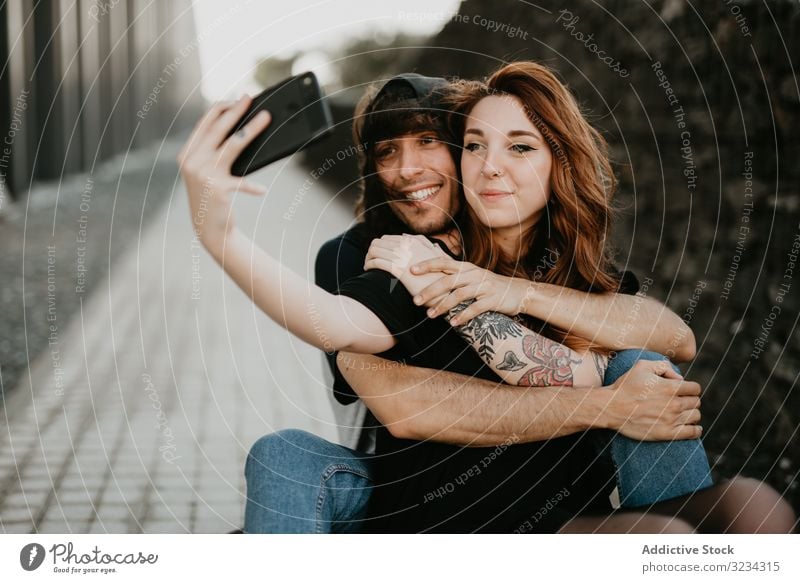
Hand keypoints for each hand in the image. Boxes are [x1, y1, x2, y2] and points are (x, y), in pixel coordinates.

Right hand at [177, 95, 270, 252]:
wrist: (209, 231)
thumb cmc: (215, 198)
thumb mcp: (211, 173)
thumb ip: (218, 153)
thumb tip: (243, 130)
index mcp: (187, 154)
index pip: (205, 123)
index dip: (222, 108)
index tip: (238, 99)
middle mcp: (192, 161)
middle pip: (219, 129)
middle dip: (236, 111)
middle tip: (250, 98)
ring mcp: (203, 174)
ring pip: (233, 146)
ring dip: (252, 130)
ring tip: (267, 118)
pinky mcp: (218, 189)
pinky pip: (242, 182)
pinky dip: (253, 187)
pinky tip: (262, 190)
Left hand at [364, 234, 447, 296]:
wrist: (444, 289)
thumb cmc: (439, 275)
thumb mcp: (436, 255)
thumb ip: (426, 246)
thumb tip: (419, 240)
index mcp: (413, 242)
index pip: (387, 238)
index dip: (380, 247)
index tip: (378, 256)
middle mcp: (406, 246)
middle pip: (378, 243)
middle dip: (371, 252)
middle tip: (369, 262)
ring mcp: (402, 257)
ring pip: (374, 251)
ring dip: (368, 258)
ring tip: (368, 267)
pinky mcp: (398, 269)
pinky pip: (377, 263)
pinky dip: (369, 265)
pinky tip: (369, 271)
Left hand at [409, 255, 528, 323]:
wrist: (518, 292)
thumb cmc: (490, 285)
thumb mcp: (474, 275)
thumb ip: (456, 275)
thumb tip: (432, 277)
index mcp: (467, 267)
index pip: (444, 263)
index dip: (427, 265)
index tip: (412, 270)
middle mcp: (474, 274)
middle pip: (448, 281)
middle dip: (430, 291)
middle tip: (416, 301)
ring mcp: (484, 287)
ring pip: (459, 295)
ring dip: (443, 306)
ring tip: (430, 315)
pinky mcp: (492, 300)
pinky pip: (475, 308)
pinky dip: (463, 316)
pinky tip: (454, 323)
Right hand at [605, 360, 702, 440]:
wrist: (611, 408)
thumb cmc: (625, 386)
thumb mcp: (641, 366)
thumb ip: (664, 367)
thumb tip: (679, 379)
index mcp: (670, 387)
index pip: (695, 388)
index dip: (690, 388)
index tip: (683, 390)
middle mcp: (674, 404)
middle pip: (696, 402)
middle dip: (690, 400)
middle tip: (680, 401)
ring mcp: (671, 420)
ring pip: (695, 416)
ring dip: (691, 413)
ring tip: (683, 413)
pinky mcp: (667, 433)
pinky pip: (692, 433)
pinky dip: (696, 430)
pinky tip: (692, 427)